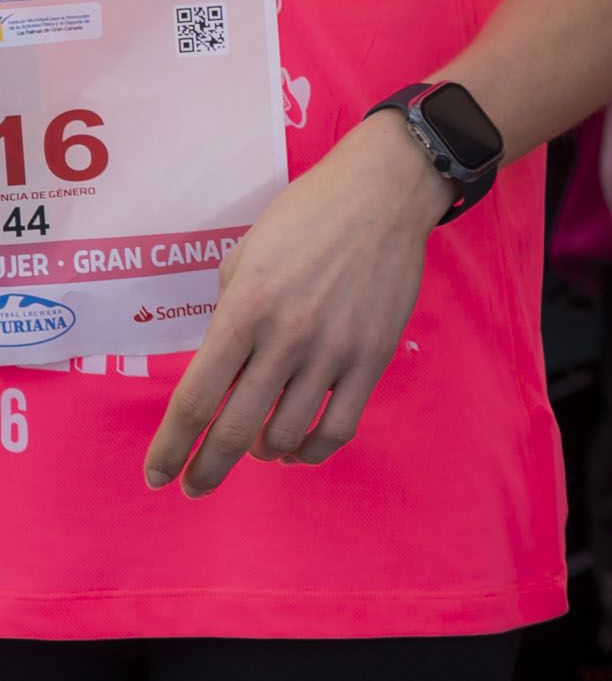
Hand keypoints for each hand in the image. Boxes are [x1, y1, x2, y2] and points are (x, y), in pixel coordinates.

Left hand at [142, 112, 449, 492]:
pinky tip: (298, 447)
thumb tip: (222, 373)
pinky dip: (312, 449)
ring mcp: (334, 350)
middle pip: (235, 429)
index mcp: (244, 310)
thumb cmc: (304, 218)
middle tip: (195, 486)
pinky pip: (340, 426)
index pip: (195, 400)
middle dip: (206, 470)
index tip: (157, 474)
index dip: (170, 448)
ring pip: (286, 435)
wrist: (384, 194)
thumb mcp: (243, 260)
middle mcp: (285, 337)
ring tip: (257, 447)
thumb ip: (227, 319)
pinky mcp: (373, 355)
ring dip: (262, 452)